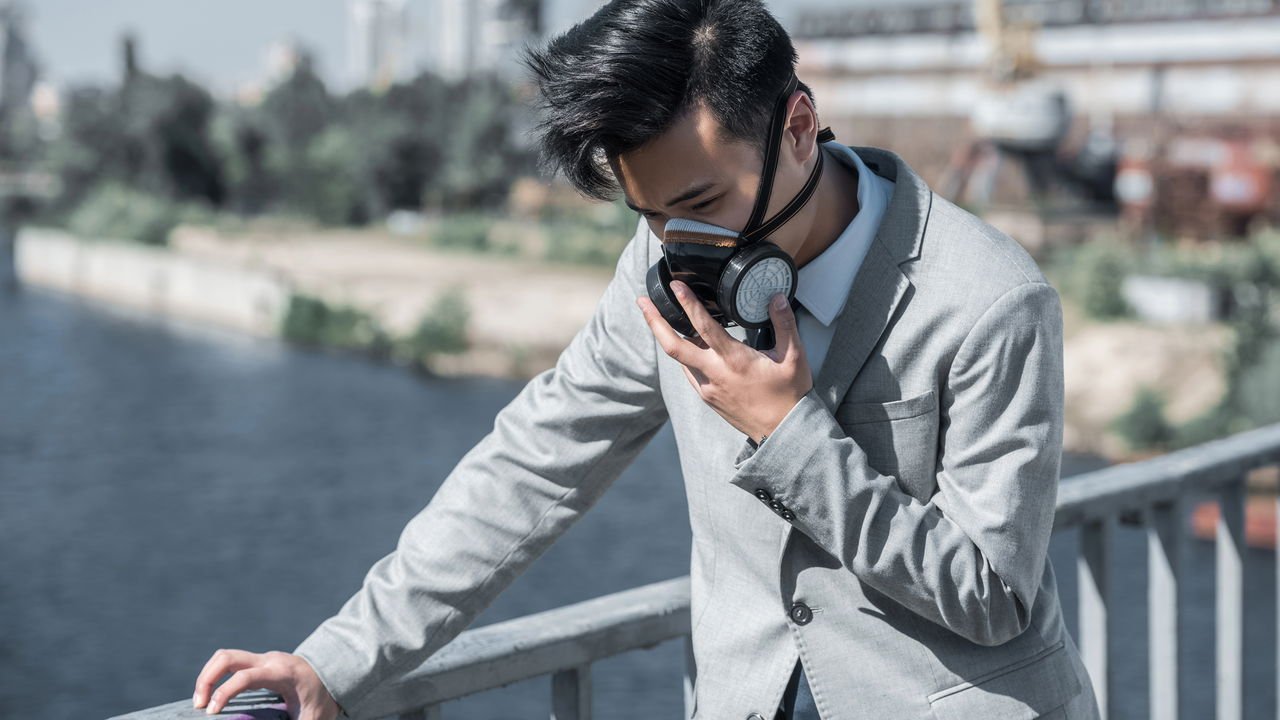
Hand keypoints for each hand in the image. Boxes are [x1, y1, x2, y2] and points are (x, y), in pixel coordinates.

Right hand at [193, 648, 341, 719]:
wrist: (335, 672)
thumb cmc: (324, 697)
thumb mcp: (315, 717)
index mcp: (281, 672)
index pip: (246, 676)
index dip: (225, 692)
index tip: (211, 713)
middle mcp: (269, 660)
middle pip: (227, 657)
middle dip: (206, 679)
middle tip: (198, 707)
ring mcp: (262, 658)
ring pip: (224, 656)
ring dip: (207, 676)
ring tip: (200, 703)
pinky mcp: (258, 661)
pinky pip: (229, 662)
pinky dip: (214, 675)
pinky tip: (211, 696)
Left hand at [636, 279, 812, 440]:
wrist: (783, 432)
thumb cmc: (790, 394)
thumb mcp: (794, 357)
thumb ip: (784, 324)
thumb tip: (777, 297)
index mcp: (734, 361)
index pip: (704, 327)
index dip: (687, 304)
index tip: (675, 286)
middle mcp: (715, 374)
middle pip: (673, 346)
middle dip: (654, 321)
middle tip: (641, 301)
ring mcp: (708, 388)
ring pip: (680, 359)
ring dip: (669, 337)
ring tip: (662, 316)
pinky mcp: (708, 398)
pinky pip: (689, 372)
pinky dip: (685, 355)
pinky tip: (689, 344)